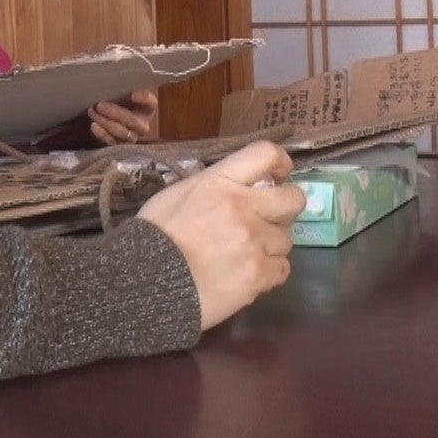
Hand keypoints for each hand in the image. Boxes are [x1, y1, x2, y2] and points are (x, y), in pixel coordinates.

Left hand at [90, 89, 158, 142]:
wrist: (108, 117)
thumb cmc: (118, 100)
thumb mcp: (123, 91)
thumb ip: (123, 84)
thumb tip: (114, 70)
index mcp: (147, 108)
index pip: (151, 103)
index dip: (144, 99)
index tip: (132, 94)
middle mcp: (142, 124)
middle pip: (133, 121)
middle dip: (116, 113)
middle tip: (100, 105)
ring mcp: (131, 136)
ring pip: (123, 133)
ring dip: (106, 123)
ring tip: (92, 112)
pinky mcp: (118, 144)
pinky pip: (112, 142)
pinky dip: (102, 135)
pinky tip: (94, 125)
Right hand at [136, 141, 304, 330]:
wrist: (144, 283)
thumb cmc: (153, 237)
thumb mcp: (176, 195)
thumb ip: (211, 187)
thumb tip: (235, 189)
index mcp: (220, 182)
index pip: (266, 154)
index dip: (280, 163)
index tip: (278, 176)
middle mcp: (243, 207)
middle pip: (294, 199)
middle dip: (286, 208)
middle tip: (270, 219)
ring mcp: (254, 242)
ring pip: (286, 240)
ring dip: (270, 245)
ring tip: (247, 255)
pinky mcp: (258, 275)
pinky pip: (282, 270)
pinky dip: (269, 272)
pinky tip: (249, 275)